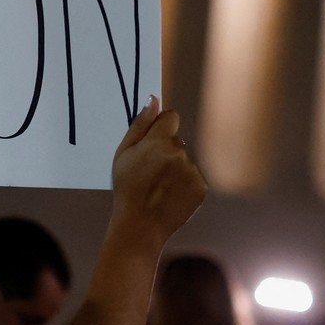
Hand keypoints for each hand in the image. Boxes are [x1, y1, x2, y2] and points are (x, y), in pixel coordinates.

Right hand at [109, 95, 207, 251]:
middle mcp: (180, 153)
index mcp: (160, 141)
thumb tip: (153, 100)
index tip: (152, 140)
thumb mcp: (124, 153)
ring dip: (175, 167)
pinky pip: (193, 176)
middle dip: (165, 150)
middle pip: (176, 141)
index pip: (171, 117)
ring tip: (159, 186)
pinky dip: (183, 183)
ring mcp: (193, 171)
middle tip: (150, 171)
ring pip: (184, 159)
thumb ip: (140, 125)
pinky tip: (169, 194)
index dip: (161, 127)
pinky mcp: (201, 187)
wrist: (141, 224)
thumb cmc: (127, 187)